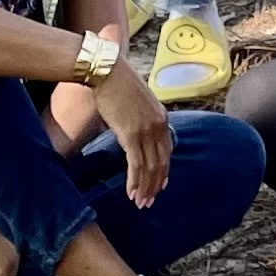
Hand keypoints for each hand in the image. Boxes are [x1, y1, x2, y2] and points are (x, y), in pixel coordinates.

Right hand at [93, 66, 171, 203]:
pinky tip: (131, 192)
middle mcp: (158, 126)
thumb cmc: (119, 85)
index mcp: (162, 118)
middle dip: (155, 185)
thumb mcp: (139, 103)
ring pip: (149, 167)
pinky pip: (135, 164)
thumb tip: (136, 134)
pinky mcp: (130, 135)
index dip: (164, 171)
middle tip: (149, 201)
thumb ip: (143, 119)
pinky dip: (134, 181)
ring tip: (140, 203)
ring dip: (145, 188)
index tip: (160, 186)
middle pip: (161, 163)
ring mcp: (145, 131)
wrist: (108, 72)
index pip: (166, 151)